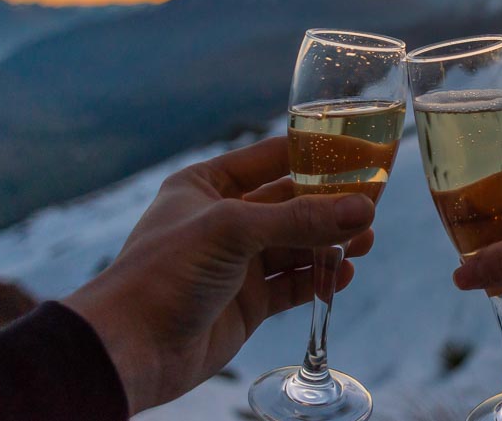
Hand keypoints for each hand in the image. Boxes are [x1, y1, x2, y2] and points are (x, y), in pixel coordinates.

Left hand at [61, 136, 375, 413]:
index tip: (358, 151)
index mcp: (207, 185)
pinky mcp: (248, 303)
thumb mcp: (233, 231)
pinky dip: (320, 278)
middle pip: (291, 204)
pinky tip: (343, 275)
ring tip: (365, 240)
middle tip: (370, 204)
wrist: (131, 349)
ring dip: (330, 243)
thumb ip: (301, 220)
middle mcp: (224, 220)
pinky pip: (293, 284)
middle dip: (330, 205)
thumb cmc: (165, 272)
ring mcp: (237, 263)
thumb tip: (362, 210)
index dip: (314, 154)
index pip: (271, 157)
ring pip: (297, 245)